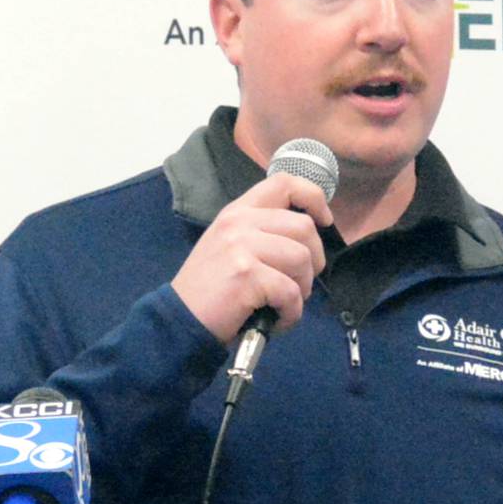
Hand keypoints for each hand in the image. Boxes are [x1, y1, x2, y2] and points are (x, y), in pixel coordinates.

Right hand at [171, 173, 332, 343]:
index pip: (284, 183)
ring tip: (283, 305)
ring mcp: (241, 246)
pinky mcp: (246, 275)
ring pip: (302, 259)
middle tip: (300, 284)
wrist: (179, 320)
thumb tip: (307, 237)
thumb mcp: (230, 247)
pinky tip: (275, 320)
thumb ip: (261, 233)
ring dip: (302, 290)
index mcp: (238, 211)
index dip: (314, 198)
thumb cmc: (210, 290)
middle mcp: (239, 222)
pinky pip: (291, 293)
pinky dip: (291, 313)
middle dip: (314, 261)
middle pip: (304, 227)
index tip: (324, 221)